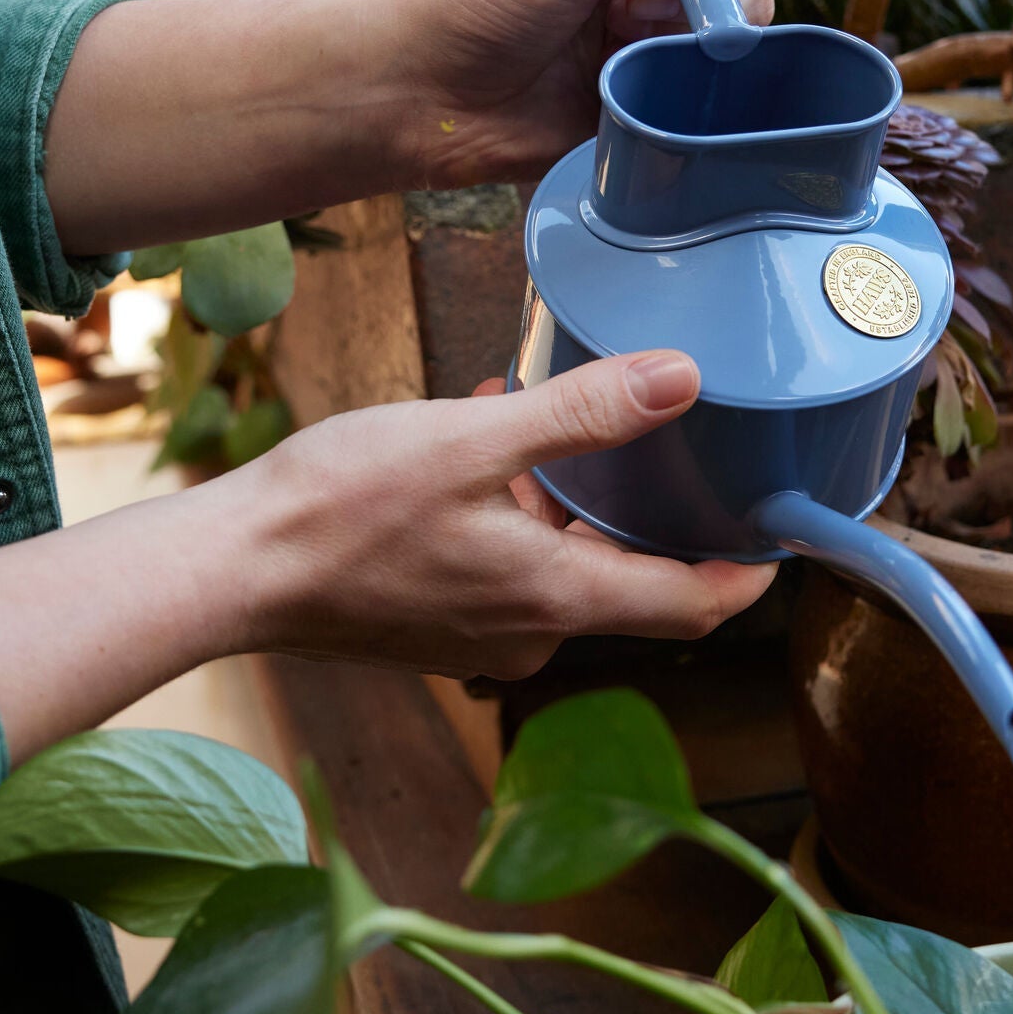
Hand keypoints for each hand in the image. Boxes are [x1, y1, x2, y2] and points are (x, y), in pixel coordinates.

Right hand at [234, 348, 776, 678]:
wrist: (232, 572)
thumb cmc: (341, 508)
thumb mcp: (471, 440)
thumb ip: (581, 414)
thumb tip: (681, 379)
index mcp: (557, 596)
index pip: (693, 604)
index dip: (747, 574)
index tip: (780, 534)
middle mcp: (531, 631)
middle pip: (625, 577)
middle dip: (637, 508)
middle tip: (653, 438)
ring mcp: (480, 634)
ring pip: (557, 563)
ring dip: (559, 497)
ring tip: (530, 415)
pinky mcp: (435, 623)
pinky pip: (503, 566)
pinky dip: (509, 512)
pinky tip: (474, 443)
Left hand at [371, 0, 783, 191]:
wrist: (413, 92)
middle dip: (705, 11)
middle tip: (631, 23)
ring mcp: (640, 62)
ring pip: (726, 60)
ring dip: (694, 63)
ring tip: (628, 66)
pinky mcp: (633, 122)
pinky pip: (696, 118)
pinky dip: (693, 113)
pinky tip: (658, 110)